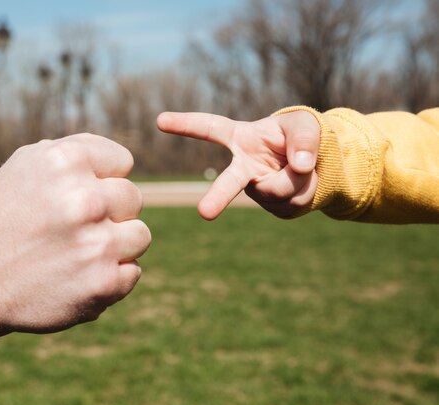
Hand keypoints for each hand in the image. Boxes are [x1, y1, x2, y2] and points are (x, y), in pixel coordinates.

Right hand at [0, 133, 150, 333]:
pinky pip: (132, 273)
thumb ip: (76, 153)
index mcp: (65, 162)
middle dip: (109, 212)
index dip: (100, 179)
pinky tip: (76, 278)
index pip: (122, 162)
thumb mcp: (25, 167)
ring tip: (76, 253)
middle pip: (134, 198)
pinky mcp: (102, 285)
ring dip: (115, 245)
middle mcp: (84, 200)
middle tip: (72, 229)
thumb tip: (124, 162)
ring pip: (140, 236)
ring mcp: (96, 245)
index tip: (72, 197)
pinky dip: (110, 277)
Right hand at [157, 110, 319, 219]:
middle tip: (204, 214)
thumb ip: (303, 140)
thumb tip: (300, 166)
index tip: (159, 121)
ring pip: (280, 188)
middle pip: (228, 183)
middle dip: (217, 198)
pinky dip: (307, 188)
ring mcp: (256, 189)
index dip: (186, 124)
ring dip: (299, 177)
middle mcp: (243, 167)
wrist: (313, 163)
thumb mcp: (304, 126)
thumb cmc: (298, 135)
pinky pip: (294, 199)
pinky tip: (301, 183)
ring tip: (301, 166)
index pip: (211, 128)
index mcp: (241, 138)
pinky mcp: (272, 205)